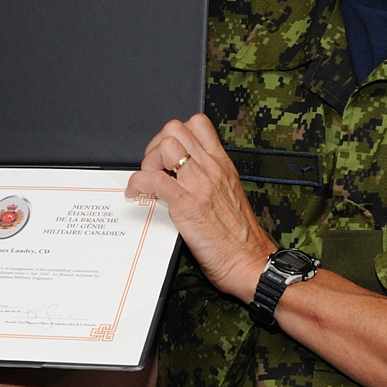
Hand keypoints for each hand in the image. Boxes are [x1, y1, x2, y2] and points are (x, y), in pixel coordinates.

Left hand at [126, 114, 276, 300]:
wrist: (250, 262)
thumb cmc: (241, 238)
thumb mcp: (230, 195)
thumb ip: (210, 180)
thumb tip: (184, 173)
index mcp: (221, 166)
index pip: (198, 123)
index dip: (174, 133)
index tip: (166, 154)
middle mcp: (210, 170)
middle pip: (175, 129)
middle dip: (156, 144)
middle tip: (153, 167)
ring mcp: (198, 186)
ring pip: (165, 147)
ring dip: (147, 161)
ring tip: (147, 181)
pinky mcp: (187, 206)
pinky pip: (155, 180)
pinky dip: (138, 183)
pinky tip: (136, 194)